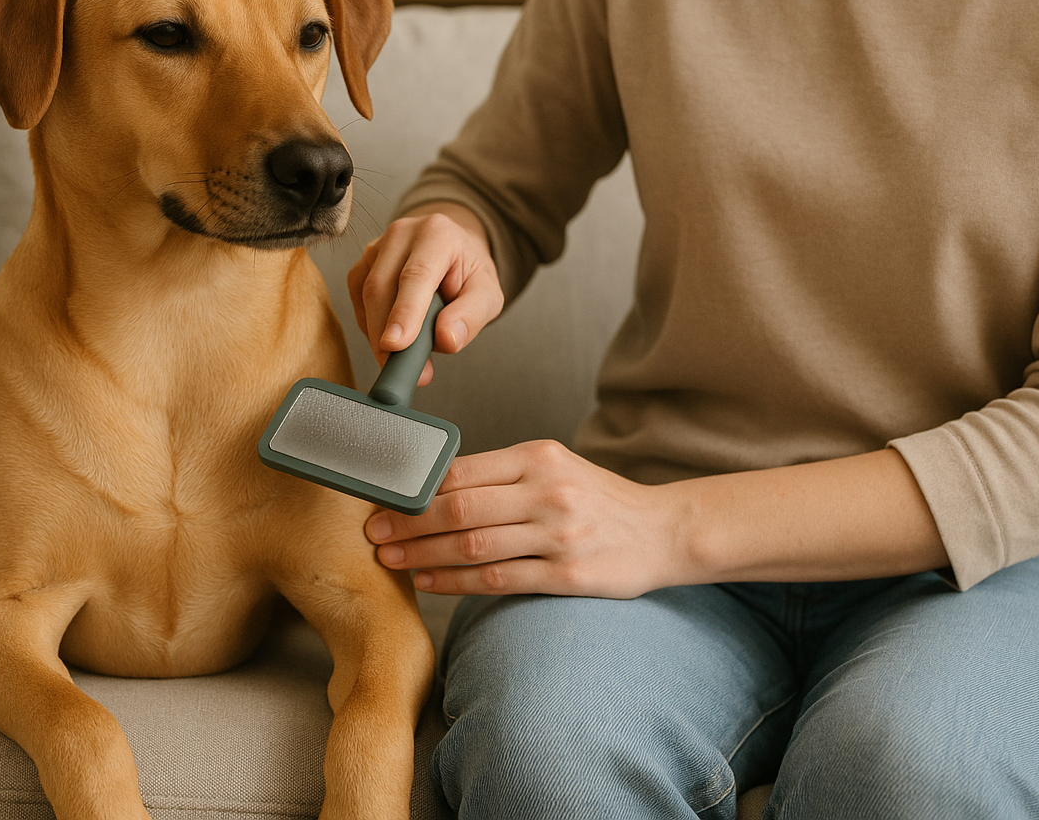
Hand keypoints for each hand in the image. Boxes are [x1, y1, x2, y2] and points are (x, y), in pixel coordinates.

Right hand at [347, 203, 503, 384]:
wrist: (452, 251)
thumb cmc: (467, 272)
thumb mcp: (487, 294)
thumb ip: (471, 316)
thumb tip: (446, 339)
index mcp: (437, 234)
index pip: (416, 276)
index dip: (404, 312)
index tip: (396, 345)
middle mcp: (402, 234)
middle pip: (381, 287)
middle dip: (385, 335)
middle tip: (401, 370)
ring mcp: (376, 247)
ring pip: (365, 296)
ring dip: (378, 334)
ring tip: (404, 356)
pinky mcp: (361, 265)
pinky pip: (357, 302)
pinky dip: (371, 326)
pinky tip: (391, 334)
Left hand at [364, 440, 688, 598]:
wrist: (664, 530)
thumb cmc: (599, 500)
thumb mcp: (555, 468)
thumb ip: (503, 475)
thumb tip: (433, 488)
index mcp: (538, 457)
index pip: (462, 470)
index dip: (416, 487)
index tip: (384, 497)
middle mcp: (547, 492)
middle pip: (459, 508)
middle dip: (408, 522)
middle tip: (374, 532)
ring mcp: (558, 535)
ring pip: (473, 545)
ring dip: (423, 554)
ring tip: (391, 558)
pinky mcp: (568, 575)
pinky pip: (499, 579)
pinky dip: (457, 582)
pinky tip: (430, 581)